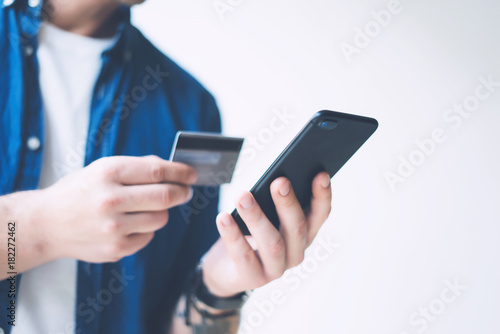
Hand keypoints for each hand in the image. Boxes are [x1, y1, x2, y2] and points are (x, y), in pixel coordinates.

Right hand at [36, 155, 196, 262]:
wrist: (46, 224)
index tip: (192, 174)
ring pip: (161, 218)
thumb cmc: (80, 191)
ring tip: (150, 207)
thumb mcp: (102, 169)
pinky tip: (132, 223)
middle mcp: (110, 199)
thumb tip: (174, 168)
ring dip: (163, 211)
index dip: (181, 172)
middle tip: (186, 191)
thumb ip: (138, 168)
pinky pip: (148, 236)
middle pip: (166, 196)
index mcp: (108, 173)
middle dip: (182, 192)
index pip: (158, 171)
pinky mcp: (115, 249)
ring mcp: (113, 227)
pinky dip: (147, 229)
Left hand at [202, 172, 331, 296]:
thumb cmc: (249, 233)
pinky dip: (233, 235)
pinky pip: (243, 256)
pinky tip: (223, 218)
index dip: (322, 196)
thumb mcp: (264, 215)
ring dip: (257, 217)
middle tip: (279, 182)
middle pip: (297, 228)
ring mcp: (276, 269)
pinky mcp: (253, 279)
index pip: (320, 215)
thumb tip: (274, 179)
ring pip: (272, 243)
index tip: (321, 174)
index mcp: (304, 234)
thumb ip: (272, 201)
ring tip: (242, 196)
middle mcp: (295, 252)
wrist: (225, 269)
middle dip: (288, 203)